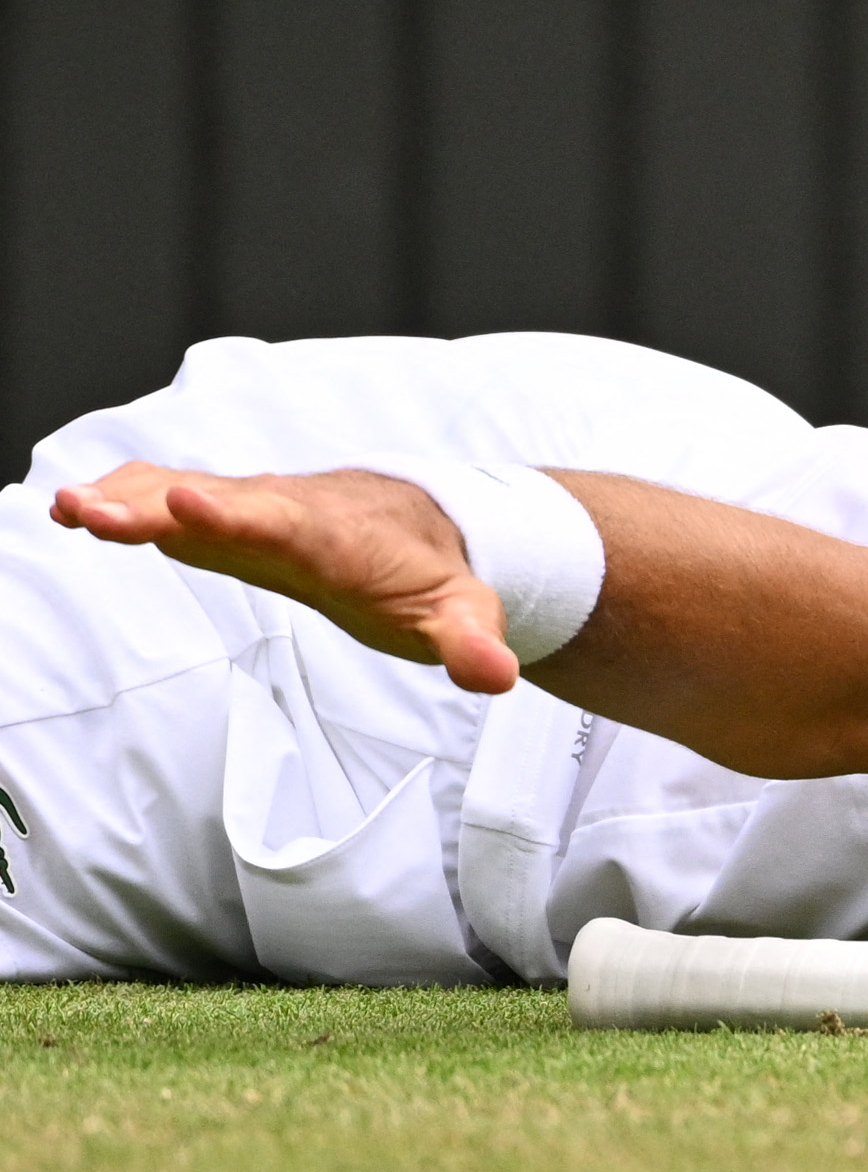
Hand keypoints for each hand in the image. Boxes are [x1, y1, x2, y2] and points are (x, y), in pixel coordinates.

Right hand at [51, 462, 522, 693]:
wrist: (434, 527)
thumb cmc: (439, 576)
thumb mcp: (465, 614)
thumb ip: (474, 643)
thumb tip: (497, 675)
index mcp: (339, 538)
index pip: (287, 526)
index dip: (239, 518)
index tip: (188, 504)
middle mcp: (290, 511)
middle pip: (219, 506)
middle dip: (156, 507)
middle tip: (90, 510)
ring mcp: (257, 508)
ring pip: (186, 496)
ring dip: (126, 500)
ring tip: (65, 508)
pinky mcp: (233, 516)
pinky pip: (175, 501)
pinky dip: (128, 500)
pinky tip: (73, 509)